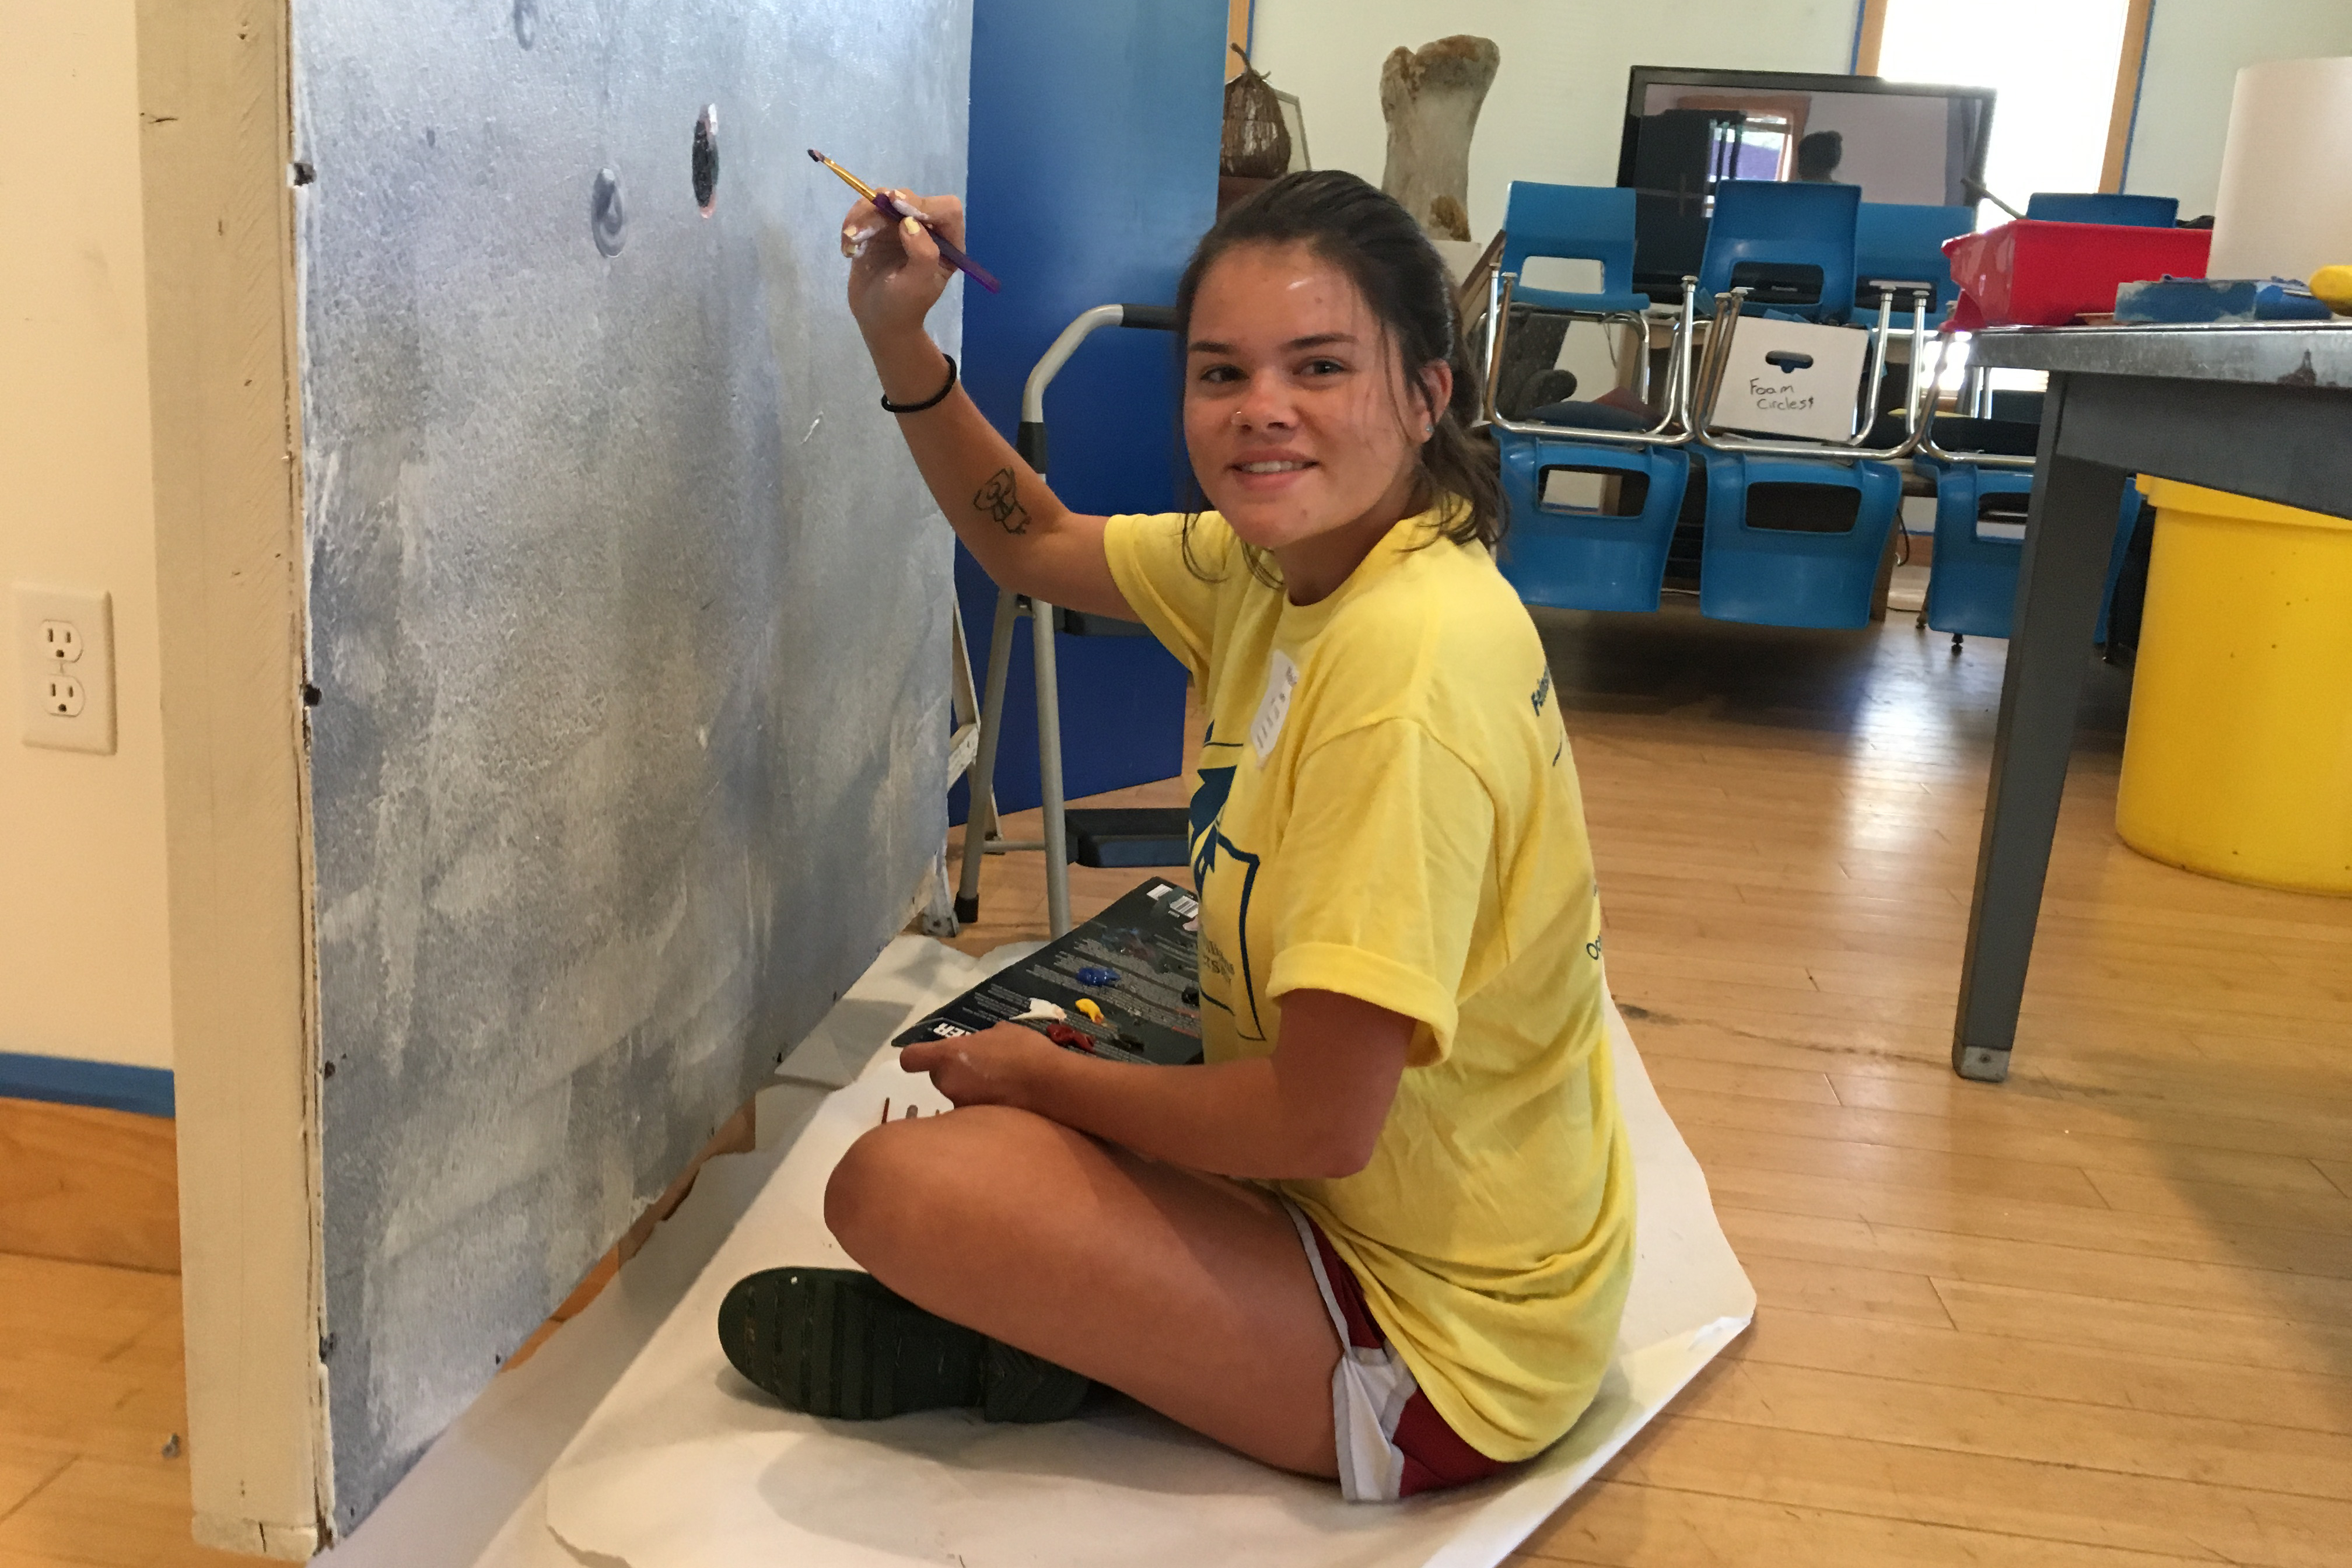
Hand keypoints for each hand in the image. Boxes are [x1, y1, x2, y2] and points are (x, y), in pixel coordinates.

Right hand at [841, 191, 962, 348]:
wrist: (877, 319)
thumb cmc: (903, 307)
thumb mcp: (918, 286)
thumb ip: (922, 254)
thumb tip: (911, 222)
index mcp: (948, 243)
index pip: (946, 209)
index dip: (924, 204)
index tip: (898, 207)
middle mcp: (926, 229)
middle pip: (908, 198)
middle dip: (882, 210)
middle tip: (860, 231)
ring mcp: (900, 226)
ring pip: (882, 200)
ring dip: (861, 216)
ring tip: (850, 242)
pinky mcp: (878, 228)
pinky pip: (864, 211)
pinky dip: (852, 225)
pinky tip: (848, 250)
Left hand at [897, 1022, 1063, 1110]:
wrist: (1051, 1087)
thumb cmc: (1025, 1051)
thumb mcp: (1003, 1031)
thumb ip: (981, 1039)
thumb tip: (980, 1045)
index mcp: (948, 1056)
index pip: (911, 1058)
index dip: (916, 1058)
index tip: (925, 1058)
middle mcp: (947, 1084)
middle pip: (940, 1078)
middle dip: (956, 1075)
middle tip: (982, 1071)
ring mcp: (960, 1108)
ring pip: (959, 1097)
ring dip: (972, 1093)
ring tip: (1001, 1088)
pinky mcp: (976, 1127)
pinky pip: (974, 1113)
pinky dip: (986, 1107)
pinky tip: (1008, 1103)